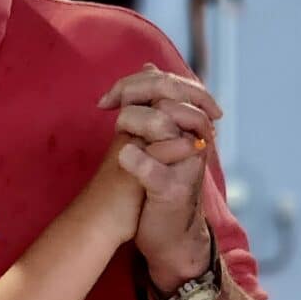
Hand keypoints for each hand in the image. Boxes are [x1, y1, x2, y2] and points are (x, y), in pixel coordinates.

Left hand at [98, 63, 220, 289]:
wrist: (169, 233)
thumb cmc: (158, 181)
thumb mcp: (156, 137)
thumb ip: (154, 103)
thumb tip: (149, 66)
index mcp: (191, 122)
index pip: (167, 82)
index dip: (133, 82)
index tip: (106, 99)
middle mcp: (195, 138)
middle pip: (166, 95)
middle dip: (132, 93)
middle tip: (108, 105)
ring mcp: (187, 163)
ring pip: (161, 123)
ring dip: (133, 122)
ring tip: (120, 136)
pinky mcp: (174, 190)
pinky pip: (155, 168)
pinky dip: (137, 161)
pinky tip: (124, 157)